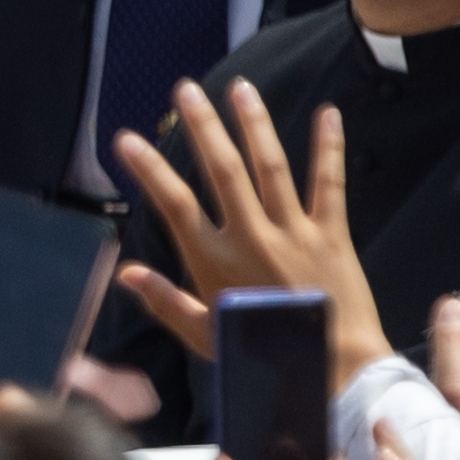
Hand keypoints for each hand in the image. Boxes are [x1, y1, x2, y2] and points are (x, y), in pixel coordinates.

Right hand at [108, 81, 384, 386]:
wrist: (334, 370)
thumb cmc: (263, 357)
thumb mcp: (204, 335)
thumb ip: (165, 300)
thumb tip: (125, 272)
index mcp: (215, 262)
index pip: (174, 204)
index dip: (149, 169)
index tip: (127, 139)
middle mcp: (252, 238)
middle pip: (222, 171)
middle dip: (202, 126)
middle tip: (186, 90)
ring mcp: (293, 234)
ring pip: (269, 168)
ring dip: (253, 125)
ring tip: (240, 89)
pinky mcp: (331, 236)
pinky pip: (329, 185)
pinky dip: (329, 148)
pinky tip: (328, 113)